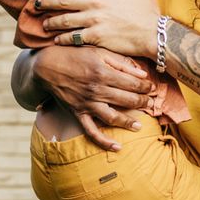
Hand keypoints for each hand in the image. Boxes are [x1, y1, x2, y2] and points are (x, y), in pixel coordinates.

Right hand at [30, 46, 153, 149]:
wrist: (47, 66)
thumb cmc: (74, 55)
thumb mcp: (98, 51)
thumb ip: (121, 62)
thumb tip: (142, 75)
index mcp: (103, 72)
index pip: (132, 84)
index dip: (146, 87)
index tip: (152, 88)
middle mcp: (96, 90)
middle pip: (127, 100)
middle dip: (143, 102)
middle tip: (151, 103)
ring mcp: (87, 104)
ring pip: (112, 117)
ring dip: (128, 122)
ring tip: (139, 126)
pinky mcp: (78, 113)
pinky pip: (91, 131)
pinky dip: (104, 141)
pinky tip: (117, 147)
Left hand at [38, 0, 162, 60]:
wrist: (153, 34)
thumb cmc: (146, 10)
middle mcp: (95, 3)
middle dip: (46, 1)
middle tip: (35, 3)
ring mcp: (94, 21)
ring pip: (64, 20)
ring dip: (51, 22)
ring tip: (44, 24)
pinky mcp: (95, 37)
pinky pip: (73, 38)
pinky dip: (62, 39)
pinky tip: (56, 40)